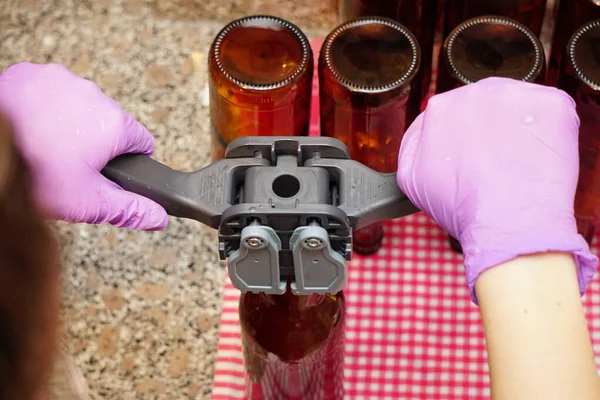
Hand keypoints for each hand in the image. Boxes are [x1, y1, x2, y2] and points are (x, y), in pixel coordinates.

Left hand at [0, 62, 167, 229]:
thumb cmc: (33, 172)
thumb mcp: (88, 203)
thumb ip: (130, 209)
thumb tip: (159, 217)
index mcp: (115, 124)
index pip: (143, 142)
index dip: (128, 163)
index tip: (107, 171)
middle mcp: (94, 95)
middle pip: (110, 124)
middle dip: (96, 144)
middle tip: (68, 166)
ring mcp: (61, 80)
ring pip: (79, 107)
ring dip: (70, 124)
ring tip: (45, 147)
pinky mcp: (32, 73)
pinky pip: (49, 92)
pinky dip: (43, 108)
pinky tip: (30, 127)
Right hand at [397, 77, 596, 302]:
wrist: (507, 222)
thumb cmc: (462, 208)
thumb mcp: (411, 180)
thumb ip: (411, 146)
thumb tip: (423, 131)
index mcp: (439, 109)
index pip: (453, 114)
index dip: (466, 139)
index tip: (475, 158)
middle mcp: (475, 93)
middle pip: (486, 105)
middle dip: (493, 129)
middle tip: (499, 162)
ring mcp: (516, 95)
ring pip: (519, 106)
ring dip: (521, 127)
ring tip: (522, 162)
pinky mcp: (552, 104)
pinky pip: (553, 111)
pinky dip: (552, 131)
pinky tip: (542, 157)